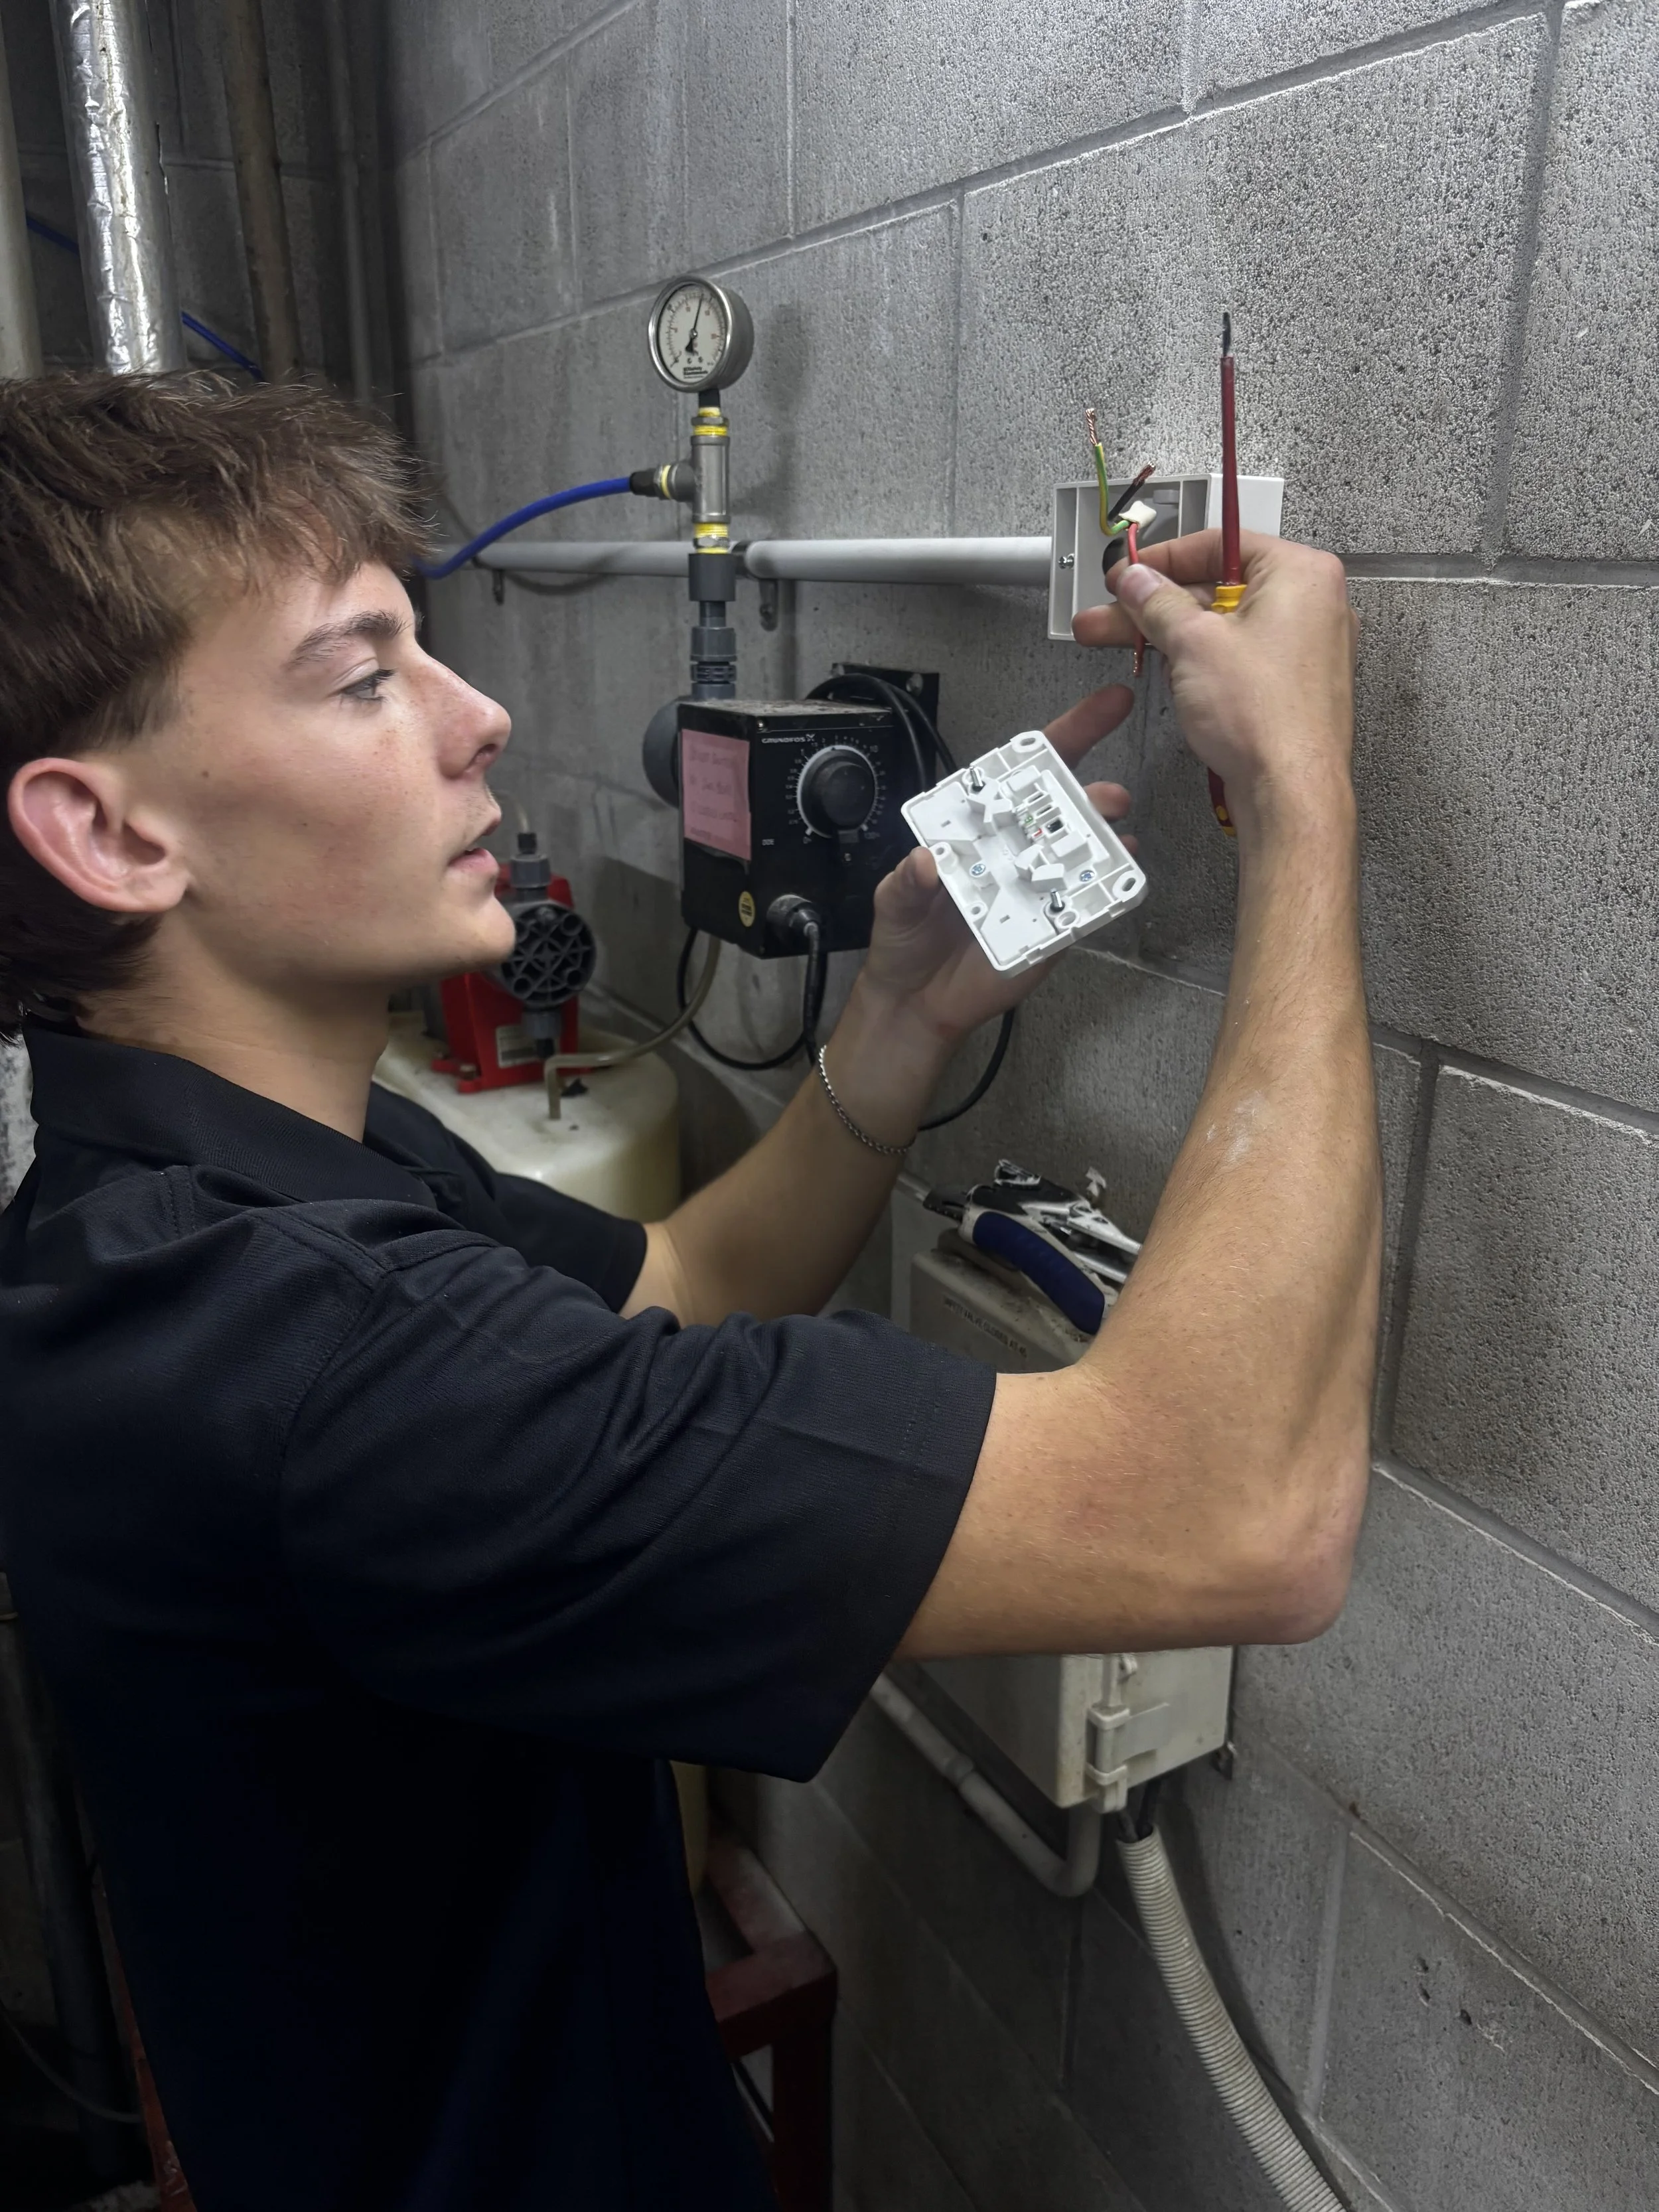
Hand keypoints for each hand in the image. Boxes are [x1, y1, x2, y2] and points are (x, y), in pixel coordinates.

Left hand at [858, 684, 1135, 1045]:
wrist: (915, 1002)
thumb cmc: (904, 940)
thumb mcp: (893, 901)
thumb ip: (907, 880)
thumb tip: (927, 861)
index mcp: (980, 828)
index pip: (1023, 774)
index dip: (1065, 736)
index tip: (1108, 705)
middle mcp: (1015, 851)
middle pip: (1063, 808)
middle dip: (1092, 791)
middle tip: (1109, 794)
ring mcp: (1038, 888)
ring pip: (1081, 853)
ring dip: (1103, 838)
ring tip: (1114, 829)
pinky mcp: (1052, 929)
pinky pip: (1085, 906)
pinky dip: (1105, 891)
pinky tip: (1117, 876)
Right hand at [1073, 531, 1356, 831]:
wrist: (1291, 791)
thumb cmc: (1265, 718)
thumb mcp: (1192, 643)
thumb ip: (1157, 602)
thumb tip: (1137, 581)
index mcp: (1300, 574)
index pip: (1220, 544)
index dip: (1163, 559)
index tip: (1128, 574)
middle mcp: (1313, 605)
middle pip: (1219, 588)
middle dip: (1156, 605)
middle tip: (1113, 614)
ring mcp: (1306, 648)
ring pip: (1226, 626)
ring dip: (1172, 635)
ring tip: (1124, 644)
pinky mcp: (1293, 685)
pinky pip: (1240, 657)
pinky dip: (1203, 660)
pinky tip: (1167, 670)